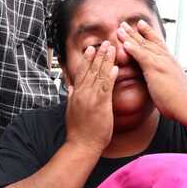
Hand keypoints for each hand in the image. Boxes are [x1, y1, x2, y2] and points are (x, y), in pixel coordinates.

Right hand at [65, 41, 118, 155]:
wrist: (81, 145)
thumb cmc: (78, 131)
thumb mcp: (70, 111)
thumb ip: (71, 97)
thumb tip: (70, 87)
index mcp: (76, 94)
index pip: (81, 72)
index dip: (87, 59)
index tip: (91, 48)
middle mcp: (82, 93)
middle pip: (91, 70)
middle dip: (98, 55)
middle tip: (104, 42)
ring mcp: (91, 98)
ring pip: (98, 75)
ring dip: (106, 61)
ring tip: (111, 48)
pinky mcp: (100, 105)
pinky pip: (106, 88)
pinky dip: (110, 77)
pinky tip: (115, 67)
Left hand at [117, 20, 186, 119]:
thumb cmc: (181, 101)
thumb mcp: (173, 84)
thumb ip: (167, 77)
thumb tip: (165, 78)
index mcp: (170, 62)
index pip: (157, 43)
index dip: (148, 33)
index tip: (140, 25)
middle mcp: (166, 58)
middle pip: (148, 41)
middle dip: (135, 32)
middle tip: (124, 23)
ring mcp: (161, 62)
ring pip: (143, 45)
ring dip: (130, 36)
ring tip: (120, 28)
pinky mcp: (156, 69)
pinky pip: (142, 56)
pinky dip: (133, 49)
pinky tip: (124, 43)